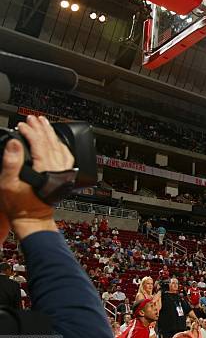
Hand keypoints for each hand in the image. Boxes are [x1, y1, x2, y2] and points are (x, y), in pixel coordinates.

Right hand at [0, 115, 73, 242]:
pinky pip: (66, 156)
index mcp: (45, 171)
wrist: (32, 218)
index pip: (39, 144)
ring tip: (44, 123)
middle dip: (41, 129)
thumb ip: (11, 162)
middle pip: (51, 143)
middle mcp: (58, 170)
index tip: (21, 125)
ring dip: (51, 134)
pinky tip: (56, 140)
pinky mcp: (65, 176)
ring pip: (60, 148)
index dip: (30, 132)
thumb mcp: (8, 183)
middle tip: (33, 118)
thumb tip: (14, 143)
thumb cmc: (19, 205)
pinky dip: (60, 145)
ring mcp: (63, 173)